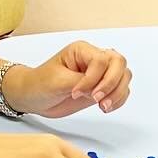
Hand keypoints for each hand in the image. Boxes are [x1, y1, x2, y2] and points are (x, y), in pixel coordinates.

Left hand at [5, 43, 131, 117]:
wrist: (34, 97)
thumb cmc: (40, 84)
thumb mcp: (57, 81)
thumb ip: (80, 82)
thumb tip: (98, 88)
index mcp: (82, 50)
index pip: (100, 60)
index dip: (93, 79)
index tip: (76, 93)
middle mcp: (94, 58)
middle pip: (119, 63)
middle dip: (111, 84)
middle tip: (97, 100)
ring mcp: (100, 73)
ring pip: (124, 76)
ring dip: (117, 93)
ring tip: (103, 107)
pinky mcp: (102, 87)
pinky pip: (121, 90)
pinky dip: (119, 100)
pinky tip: (105, 108)